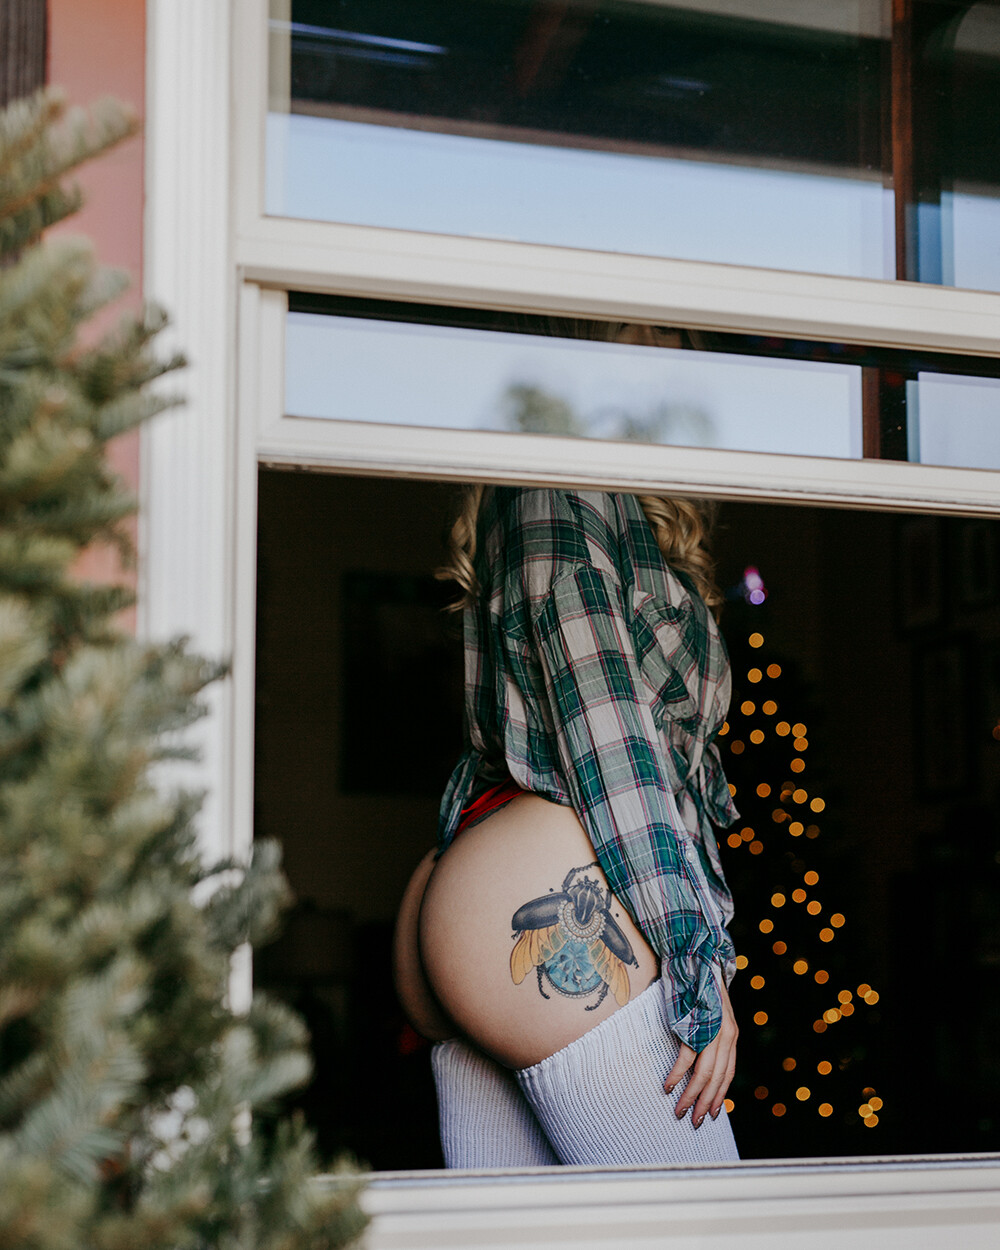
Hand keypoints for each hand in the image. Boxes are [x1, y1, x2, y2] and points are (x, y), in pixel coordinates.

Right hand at [662, 978, 737, 1128]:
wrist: (695, 955)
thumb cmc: (698, 986)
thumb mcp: (711, 1014)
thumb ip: (710, 1036)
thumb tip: (700, 1060)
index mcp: (731, 1034)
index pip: (728, 1074)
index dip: (720, 1096)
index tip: (712, 1114)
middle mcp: (726, 1034)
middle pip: (717, 1079)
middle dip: (705, 1104)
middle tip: (695, 1122)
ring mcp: (711, 1029)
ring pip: (704, 1073)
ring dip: (691, 1096)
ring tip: (680, 1111)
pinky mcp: (695, 1023)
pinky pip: (686, 1057)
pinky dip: (677, 1075)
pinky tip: (668, 1086)